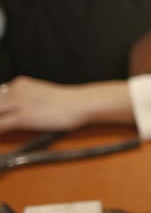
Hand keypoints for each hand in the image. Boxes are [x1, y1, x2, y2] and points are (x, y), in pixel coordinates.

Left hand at [0, 76, 132, 133]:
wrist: (82, 103)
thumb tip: (17, 110)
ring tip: (0, 128)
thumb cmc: (69, 102)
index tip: (3, 113)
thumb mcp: (43, 94)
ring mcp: (19, 103)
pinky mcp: (24, 117)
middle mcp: (16, 90)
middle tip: (2, 120)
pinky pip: (0, 125)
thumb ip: (27, 98)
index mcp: (20, 84)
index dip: (0, 106)